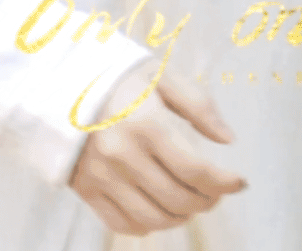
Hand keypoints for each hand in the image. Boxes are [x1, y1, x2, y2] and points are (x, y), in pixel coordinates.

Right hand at [70, 65, 246, 235]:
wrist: (60, 82)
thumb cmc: (119, 75)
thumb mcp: (162, 76)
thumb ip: (199, 105)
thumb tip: (228, 139)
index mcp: (146, 123)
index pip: (196, 169)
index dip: (224, 182)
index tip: (240, 182)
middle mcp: (123, 155)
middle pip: (178, 198)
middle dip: (208, 200)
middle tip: (217, 191)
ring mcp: (103, 177)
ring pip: (155, 218)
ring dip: (182, 216)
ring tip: (193, 201)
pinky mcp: (87, 190)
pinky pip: (123, 224)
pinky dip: (149, 225)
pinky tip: (161, 209)